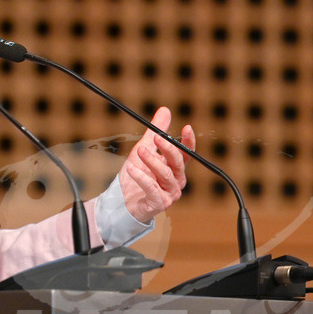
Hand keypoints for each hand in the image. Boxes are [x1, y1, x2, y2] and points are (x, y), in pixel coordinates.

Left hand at [118, 107, 193, 223]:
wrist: (123, 200)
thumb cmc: (137, 175)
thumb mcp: (143, 149)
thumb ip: (154, 133)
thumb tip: (165, 110)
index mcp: (176, 168)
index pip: (187, 154)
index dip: (189, 142)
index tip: (187, 128)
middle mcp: (176, 180)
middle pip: (178, 162)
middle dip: (167, 149)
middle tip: (156, 137)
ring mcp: (170, 193)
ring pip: (165, 174)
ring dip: (152, 161)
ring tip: (139, 150)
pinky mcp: (159, 203)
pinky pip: (152, 188)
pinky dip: (141, 177)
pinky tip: (131, 168)